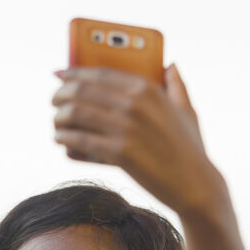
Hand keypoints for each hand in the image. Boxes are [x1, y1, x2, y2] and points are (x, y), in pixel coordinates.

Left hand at [53, 64, 227, 218]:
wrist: (195, 185)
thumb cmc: (190, 148)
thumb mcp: (187, 109)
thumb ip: (176, 84)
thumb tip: (170, 64)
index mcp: (148, 88)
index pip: (100, 73)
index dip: (75, 72)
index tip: (60, 74)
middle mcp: (135, 103)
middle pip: (82, 90)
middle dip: (61, 94)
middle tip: (54, 102)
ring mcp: (127, 128)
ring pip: (76, 113)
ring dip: (59, 117)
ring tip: (56, 124)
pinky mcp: (120, 153)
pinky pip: (80, 139)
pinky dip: (64, 137)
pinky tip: (60, 139)